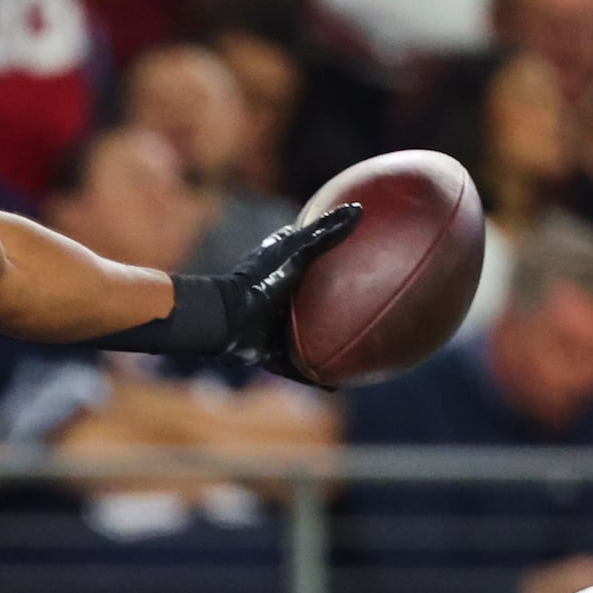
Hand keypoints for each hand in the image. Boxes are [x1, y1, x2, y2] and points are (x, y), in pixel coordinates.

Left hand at [217, 203, 359, 383]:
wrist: (226, 322)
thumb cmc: (260, 281)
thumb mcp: (296, 251)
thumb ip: (325, 233)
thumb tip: (360, 209)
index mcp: (283, 269)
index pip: (309, 254)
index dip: (329, 251)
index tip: (355, 250)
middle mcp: (280, 297)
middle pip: (313, 299)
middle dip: (335, 302)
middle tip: (366, 304)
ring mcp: (275, 326)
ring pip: (306, 336)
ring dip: (325, 343)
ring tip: (356, 349)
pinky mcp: (271, 352)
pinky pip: (298, 367)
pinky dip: (316, 376)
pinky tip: (339, 383)